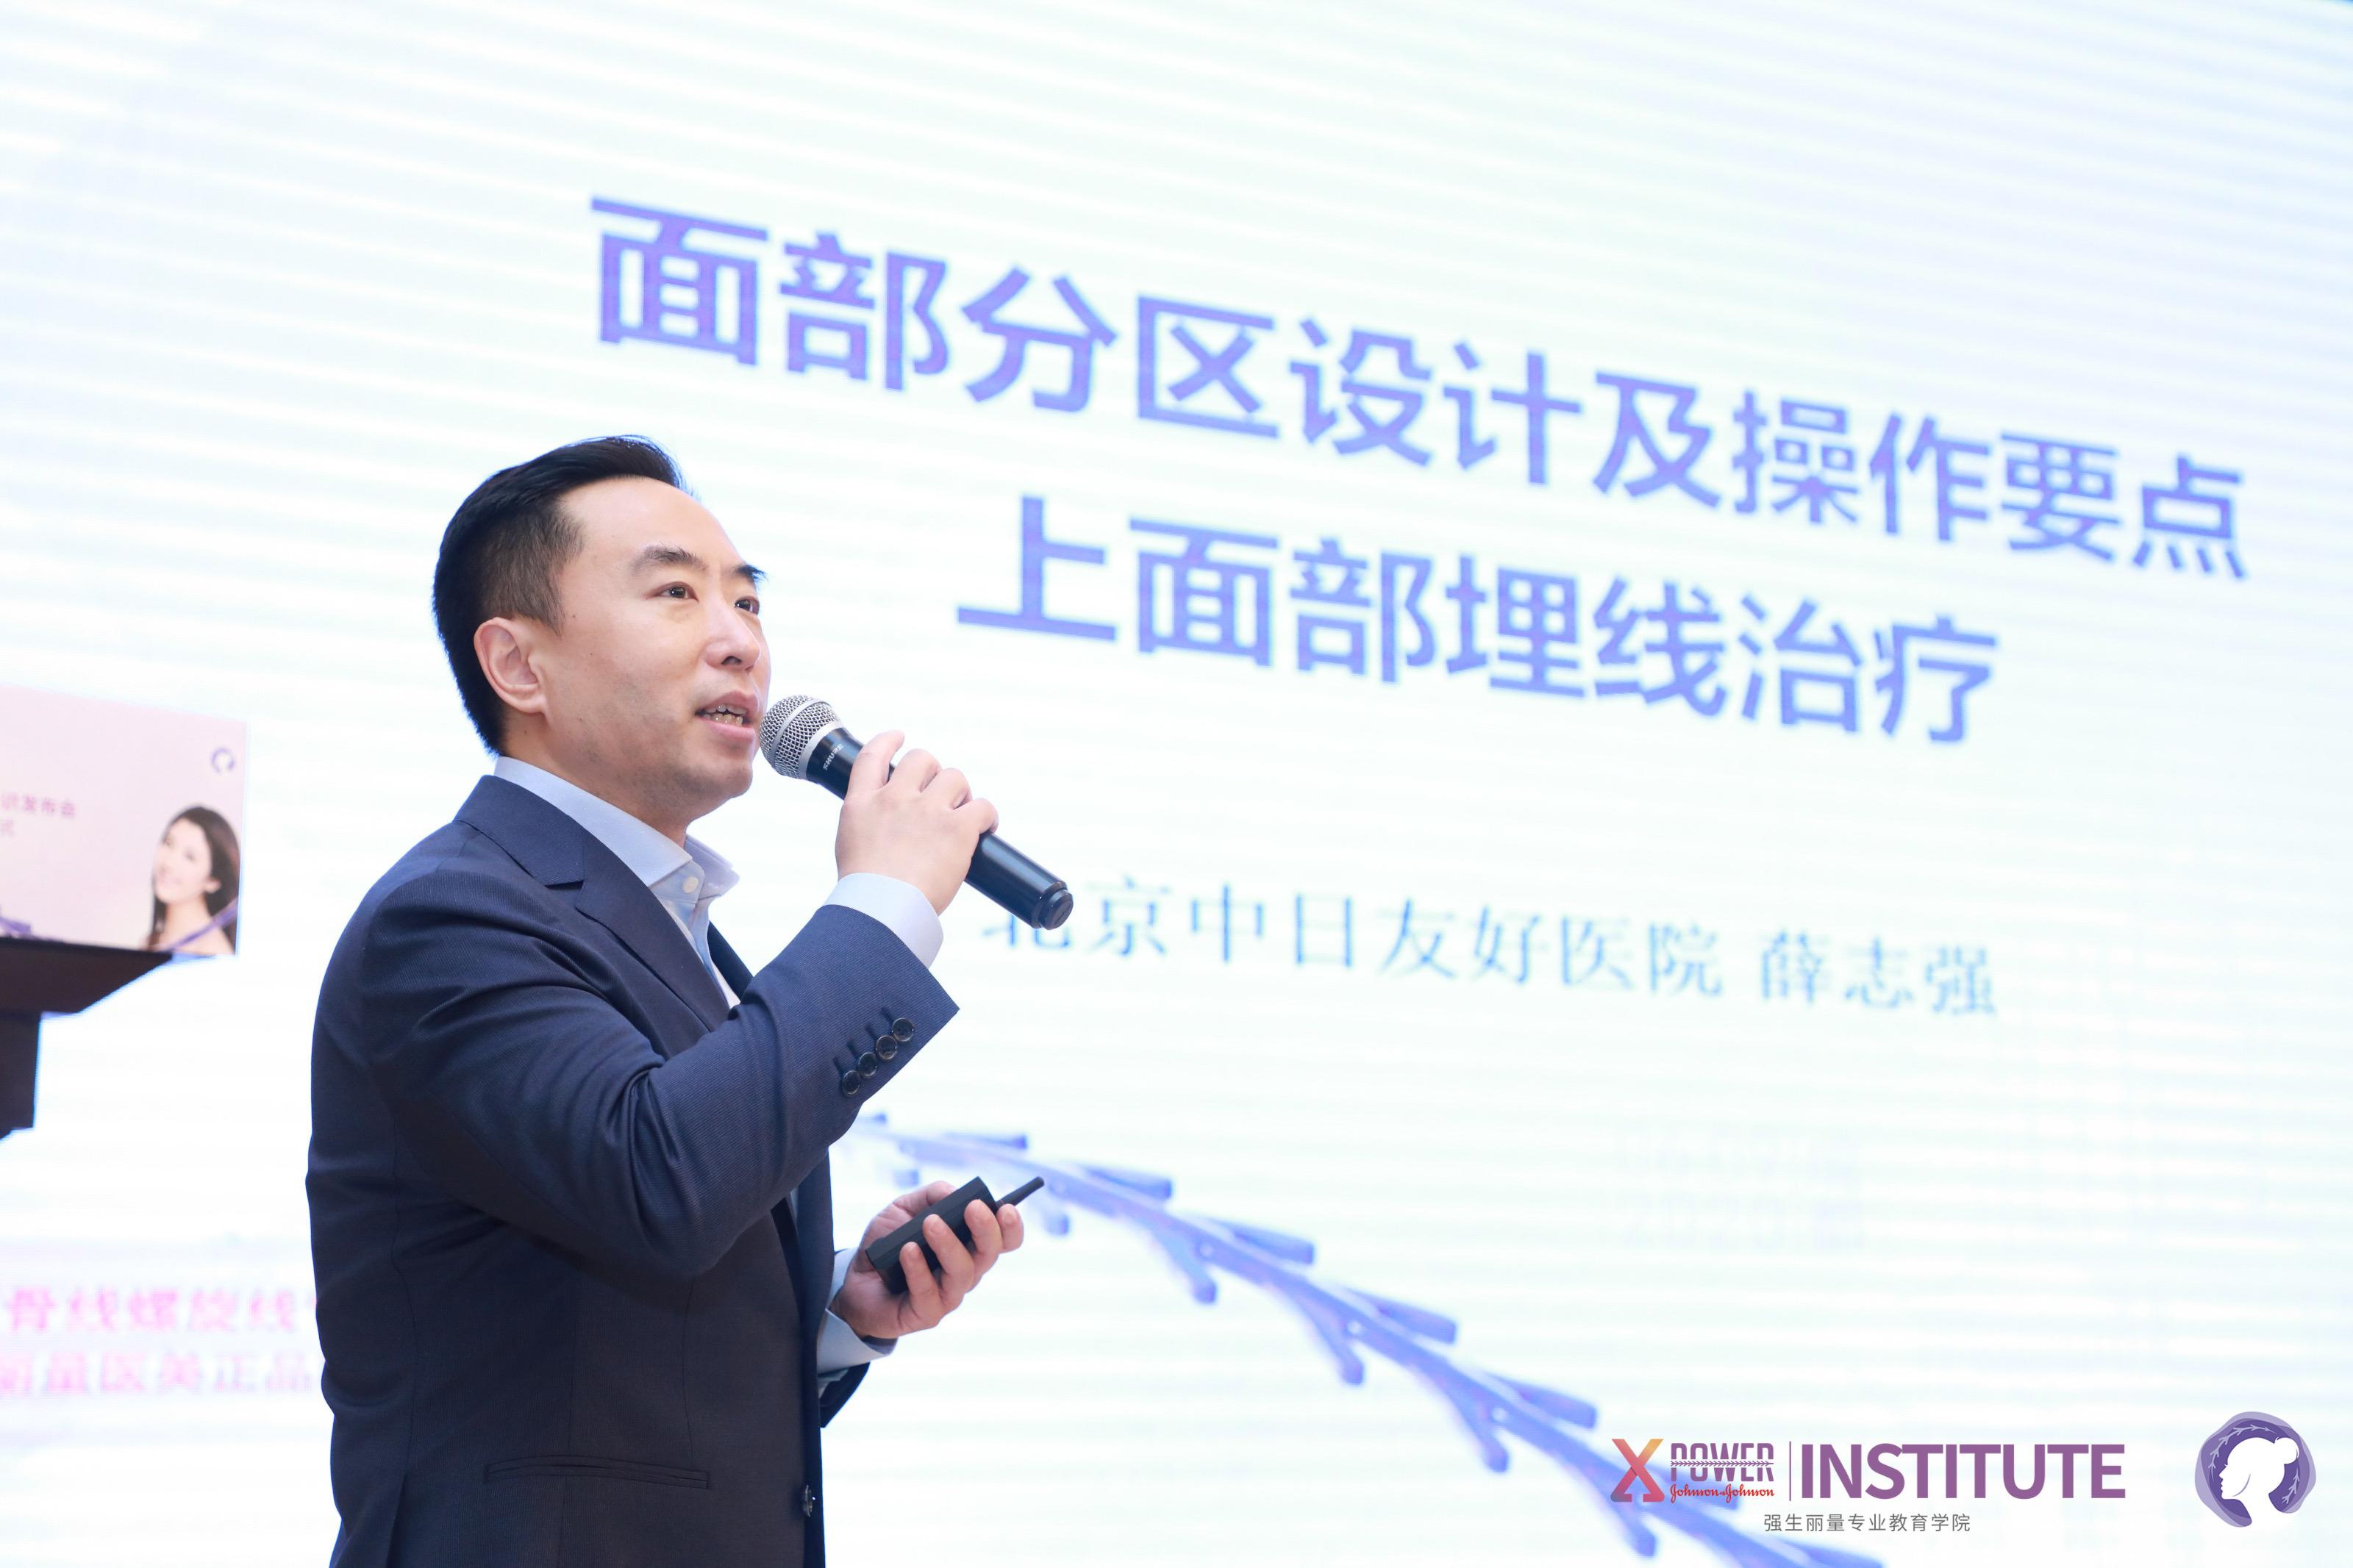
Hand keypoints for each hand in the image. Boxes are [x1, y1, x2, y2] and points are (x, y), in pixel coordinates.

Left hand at [831, 1179, 1025, 1340]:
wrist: (856, 1281)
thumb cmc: (888, 1244)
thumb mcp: (906, 1208)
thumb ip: (932, 1195)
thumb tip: (954, 1193)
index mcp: (969, 1246)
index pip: (1003, 1240)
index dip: (1011, 1227)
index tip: (1006, 1208)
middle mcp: (965, 1271)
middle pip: (989, 1255)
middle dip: (986, 1230)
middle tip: (973, 1208)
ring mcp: (948, 1295)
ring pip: (962, 1273)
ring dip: (949, 1245)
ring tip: (930, 1224)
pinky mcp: (926, 1314)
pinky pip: (928, 1292)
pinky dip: (918, 1269)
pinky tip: (908, 1251)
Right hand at [832, 729, 998, 914]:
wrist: (881, 911)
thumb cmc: (865, 893)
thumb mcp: (850, 847)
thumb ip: (868, 826)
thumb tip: (888, 829)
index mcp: (862, 804)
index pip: (872, 756)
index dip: (888, 741)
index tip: (899, 737)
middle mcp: (894, 799)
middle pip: (922, 760)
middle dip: (935, 773)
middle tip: (941, 797)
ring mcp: (926, 811)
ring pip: (955, 778)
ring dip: (962, 794)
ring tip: (962, 817)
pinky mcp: (957, 828)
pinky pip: (982, 807)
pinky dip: (988, 816)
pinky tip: (985, 828)